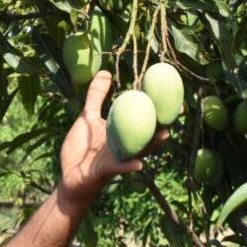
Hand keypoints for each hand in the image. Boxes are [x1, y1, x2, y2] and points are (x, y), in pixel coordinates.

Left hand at [58, 71, 169, 203]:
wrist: (69, 175)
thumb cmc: (80, 147)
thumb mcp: (88, 117)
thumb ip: (97, 96)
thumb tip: (106, 72)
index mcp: (123, 130)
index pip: (144, 117)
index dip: (158, 107)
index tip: (174, 95)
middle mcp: (126, 144)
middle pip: (148, 133)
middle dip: (163, 123)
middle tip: (177, 112)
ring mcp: (118, 157)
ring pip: (140, 150)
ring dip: (152, 143)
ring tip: (164, 134)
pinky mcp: (107, 170)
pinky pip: (120, 168)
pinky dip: (130, 166)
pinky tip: (138, 164)